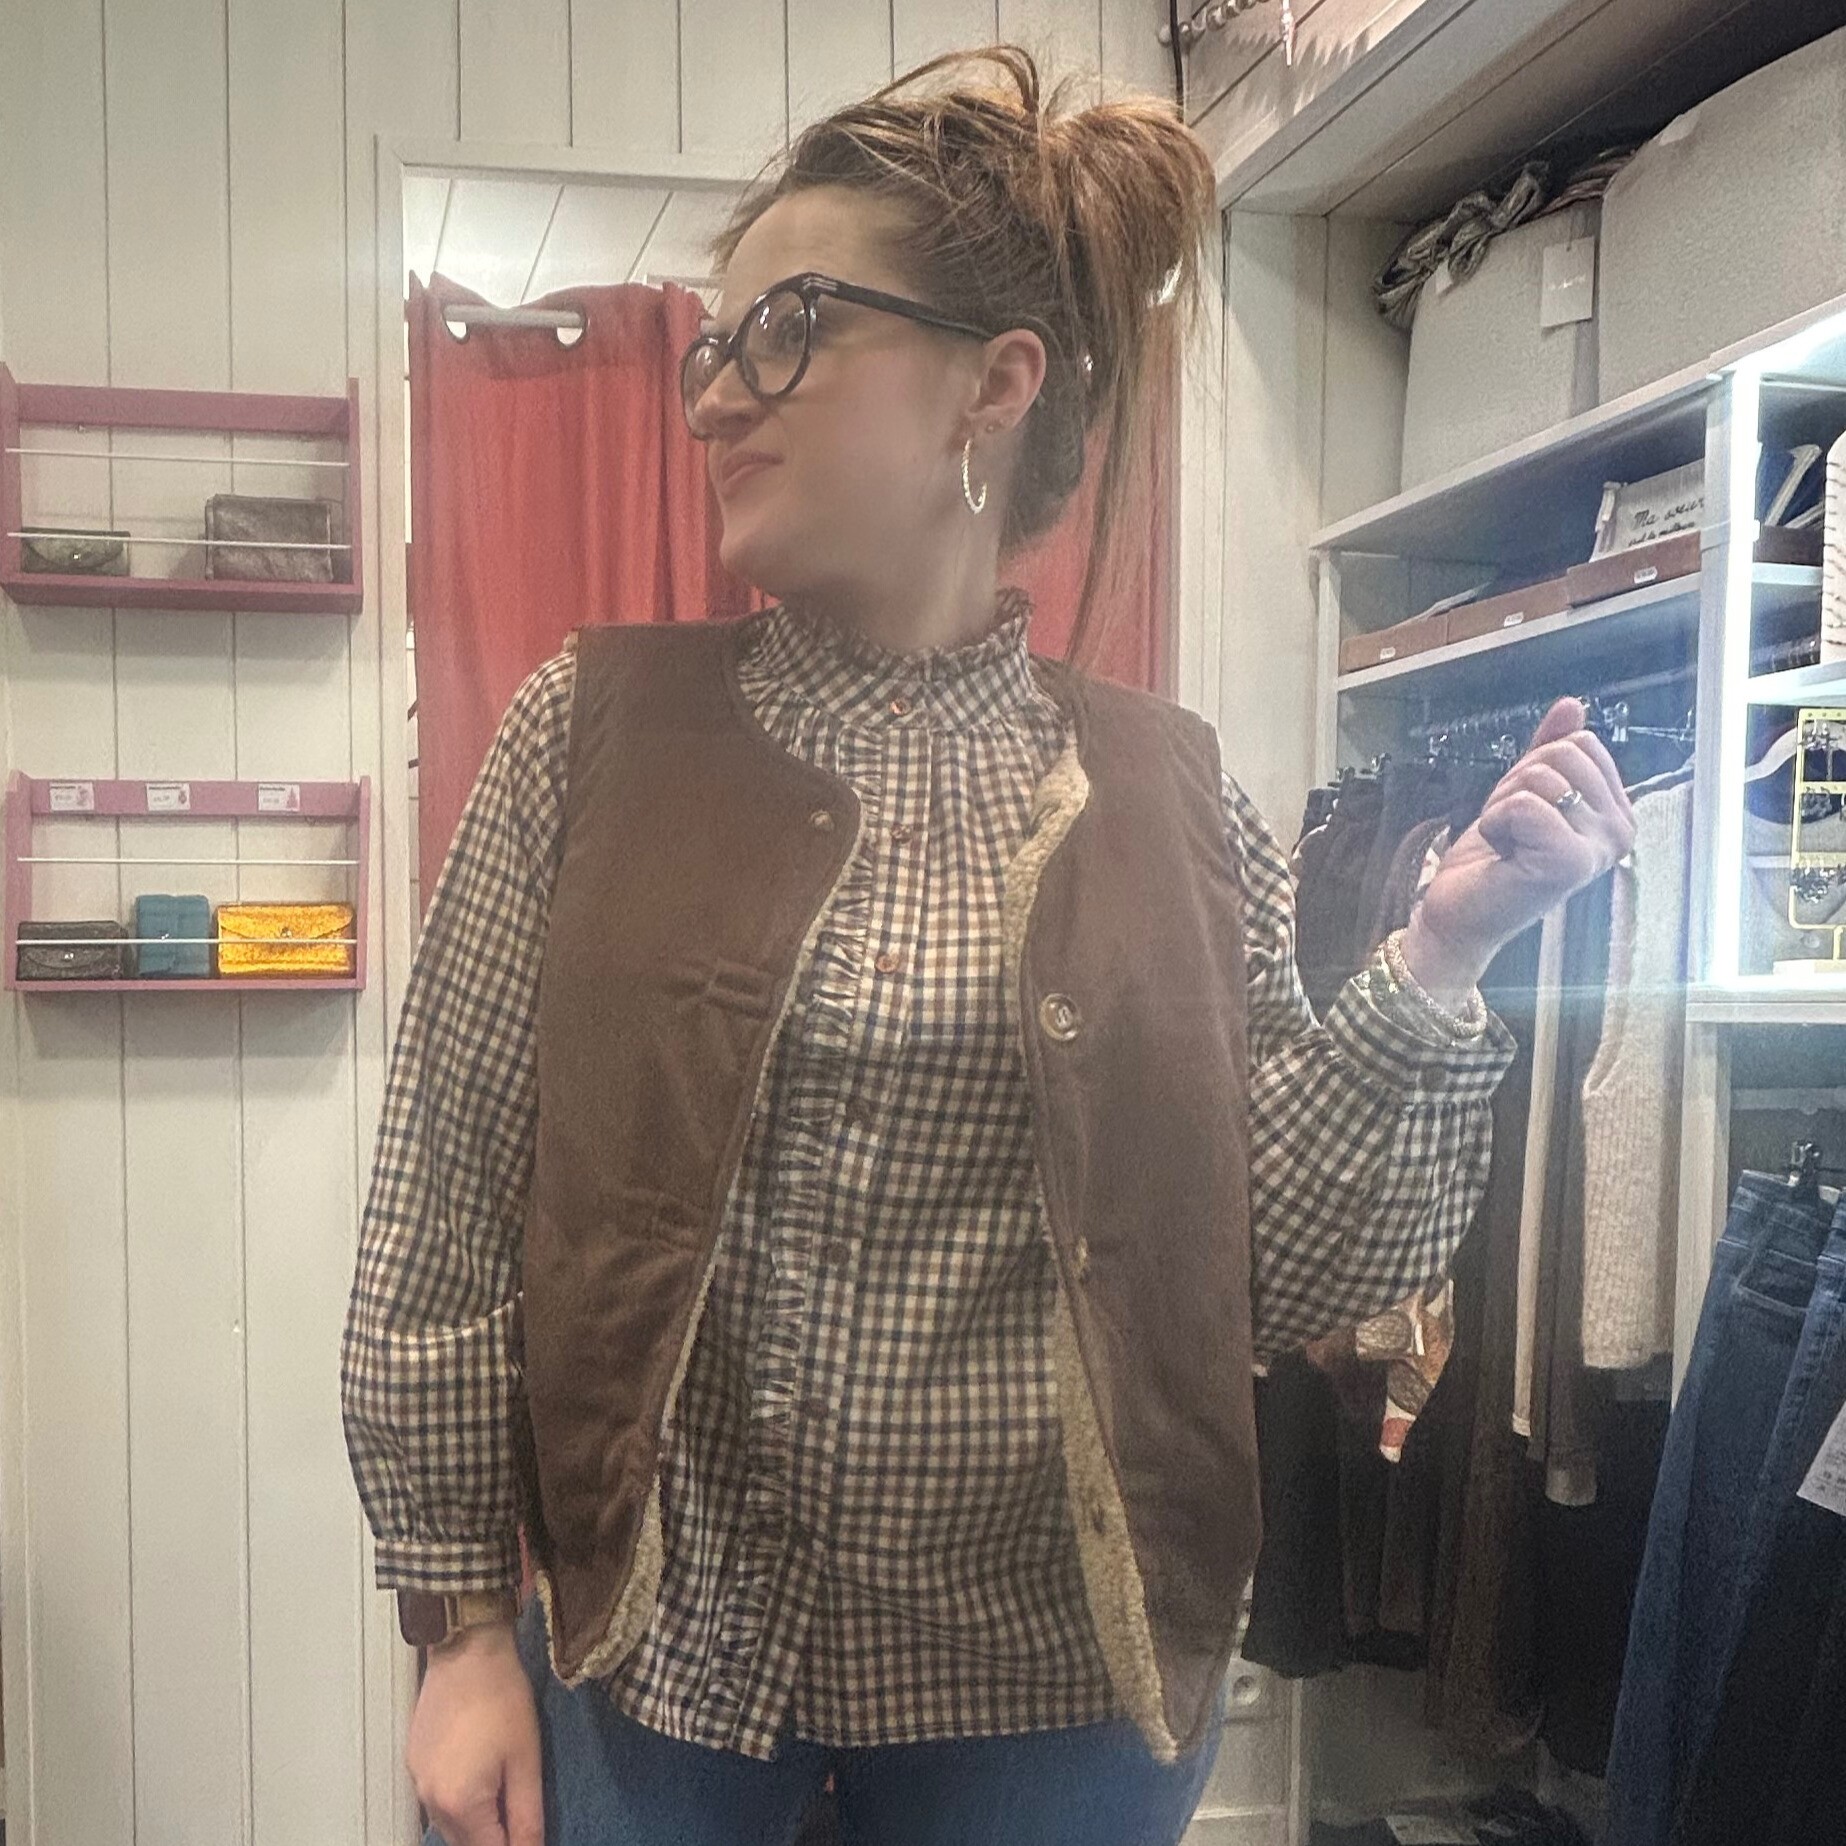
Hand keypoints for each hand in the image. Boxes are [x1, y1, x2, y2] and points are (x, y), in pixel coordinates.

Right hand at [407, 1621, 543, 1845]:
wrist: (468, 1650)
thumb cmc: (501, 1697)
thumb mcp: (526, 1760)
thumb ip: (527, 1816)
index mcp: (460, 1805)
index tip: (528, 1835)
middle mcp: (431, 1800)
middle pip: (464, 1844)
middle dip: (493, 1838)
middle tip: (519, 1814)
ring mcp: (418, 1781)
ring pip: (448, 1824)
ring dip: (474, 1823)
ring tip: (502, 1792)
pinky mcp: (414, 1762)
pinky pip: (436, 1799)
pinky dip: (457, 1801)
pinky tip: (478, 1775)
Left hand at [1401, 699, 1637, 1005]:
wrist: (1460, 911)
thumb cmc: (1493, 856)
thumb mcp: (1523, 790)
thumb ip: (1550, 748)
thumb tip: (1573, 705)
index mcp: (1617, 813)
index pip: (1582, 743)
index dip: (1535, 768)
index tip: (1525, 812)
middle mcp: (1620, 832)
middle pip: (1564, 753)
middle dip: (1519, 783)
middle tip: (1512, 828)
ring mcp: (1599, 850)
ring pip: (1542, 777)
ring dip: (1504, 805)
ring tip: (1508, 842)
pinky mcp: (1569, 863)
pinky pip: (1525, 804)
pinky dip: (1496, 822)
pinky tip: (1503, 853)